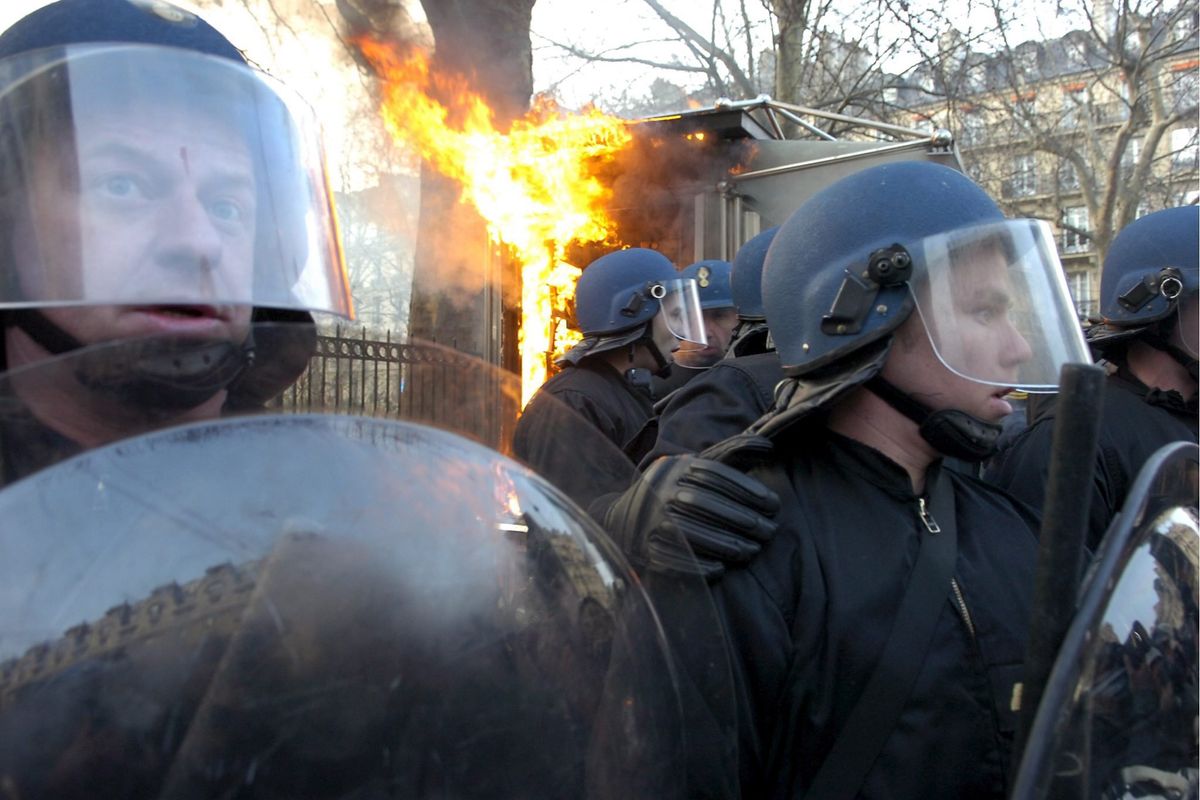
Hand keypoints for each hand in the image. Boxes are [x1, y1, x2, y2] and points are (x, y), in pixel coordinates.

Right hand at [603, 453, 779, 581]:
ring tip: (752, 551)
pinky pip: (671, 558)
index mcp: (676, 468)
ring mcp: (649, 519)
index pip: (714, 475)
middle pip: (705, 503)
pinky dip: (697, 565)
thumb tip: (769, 445)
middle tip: (769, 531)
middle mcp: (660, 490)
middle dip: (742, 519)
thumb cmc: (677, 490)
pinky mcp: (643, 546)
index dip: (747, 489)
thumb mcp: (699, 467)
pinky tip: (721, 570)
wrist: (623, 517)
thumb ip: (732, 454)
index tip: (774, 504)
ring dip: (725, 544)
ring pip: (690, 531)